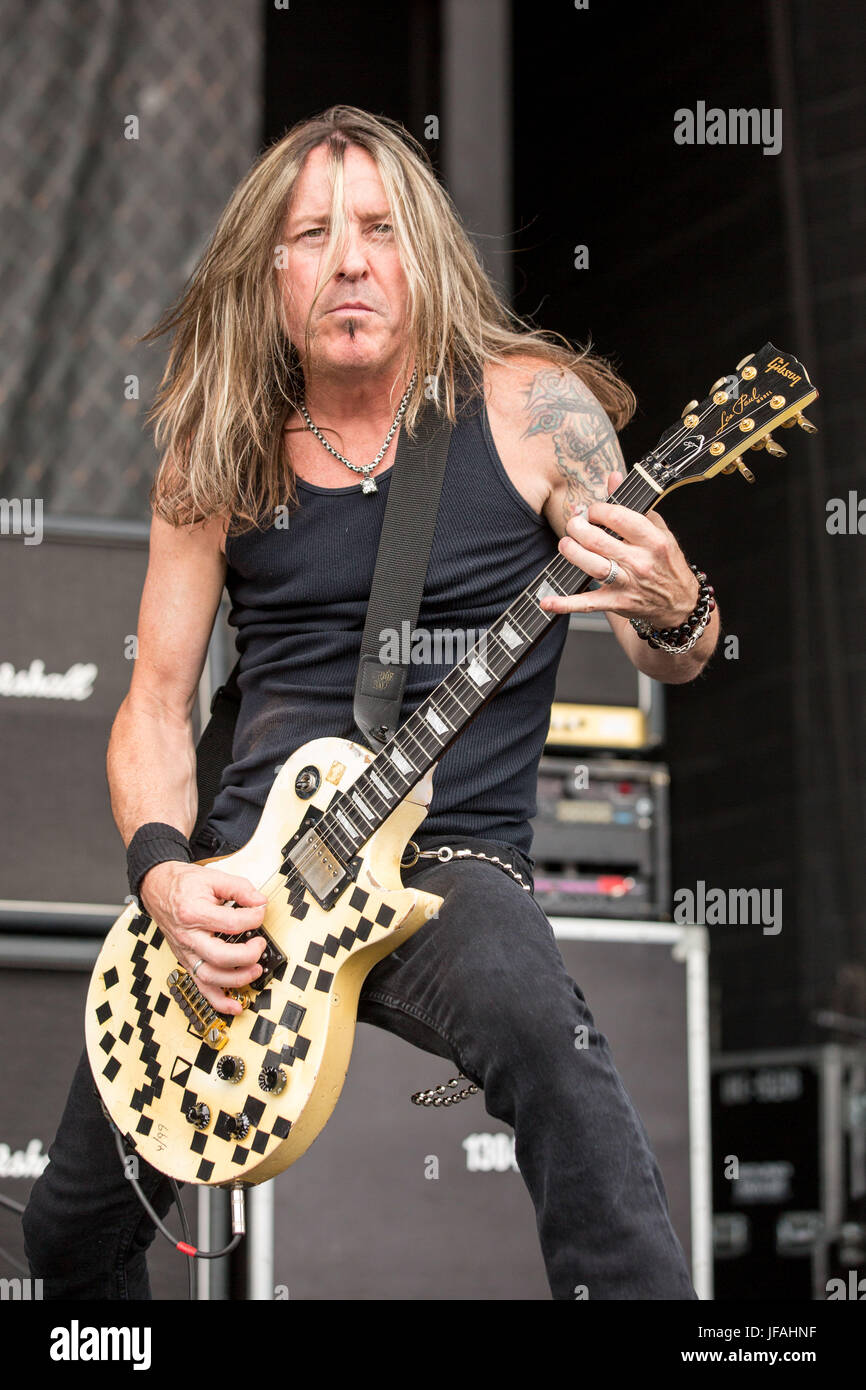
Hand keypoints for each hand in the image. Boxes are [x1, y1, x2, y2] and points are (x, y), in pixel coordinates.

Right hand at [139, 860, 268, 1015]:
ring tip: (255, 970)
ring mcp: (186, 952)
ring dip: (236, 979)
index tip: (260, 911)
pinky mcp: (186, 961)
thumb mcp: (213, 877)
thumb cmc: (182, 884)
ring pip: (210, 977)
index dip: (253, 918)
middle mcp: (188, 936)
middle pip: (219, 956)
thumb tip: (259, 902)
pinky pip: (200, 987)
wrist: (157, 888)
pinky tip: (234, 1005)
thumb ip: (239, 888)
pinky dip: (218, 1000)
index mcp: (194, 912)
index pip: (231, 923)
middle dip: (246, 955)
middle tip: (260, 945)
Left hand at [541, 470, 698, 627]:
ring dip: (573, 553)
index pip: (618, 517)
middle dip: (578, 529)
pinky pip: (588, 603)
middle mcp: (640, 562)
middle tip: (573, 524)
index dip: (597, 510)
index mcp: (652, 540)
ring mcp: (627, 584)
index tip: (591, 512)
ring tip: (565, 544)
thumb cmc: (666, 563)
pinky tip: (547, 601)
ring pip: (593, 567)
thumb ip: (633, 504)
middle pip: (599, 541)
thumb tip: (613, 477)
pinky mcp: (616, 602)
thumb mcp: (658, 529)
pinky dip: (565, 604)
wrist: (680, 603)